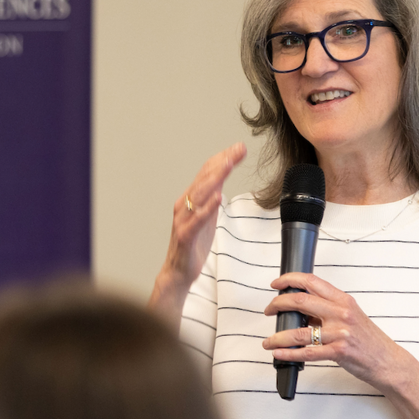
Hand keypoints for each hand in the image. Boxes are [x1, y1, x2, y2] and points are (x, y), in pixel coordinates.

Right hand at [149, 142, 245, 329]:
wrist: (179, 271)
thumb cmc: (193, 243)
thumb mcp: (207, 216)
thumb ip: (212, 197)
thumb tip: (222, 179)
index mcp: (191, 198)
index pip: (207, 173)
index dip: (223, 159)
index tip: (239, 148)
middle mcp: (185, 204)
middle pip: (205, 178)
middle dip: (223, 162)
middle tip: (238, 149)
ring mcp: (184, 219)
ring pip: (199, 194)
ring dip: (215, 178)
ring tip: (228, 165)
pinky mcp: (185, 236)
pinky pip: (196, 220)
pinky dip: (207, 208)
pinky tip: (217, 197)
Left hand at [261, 272, 408, 390]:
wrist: (388, 362)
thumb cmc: (369, 339)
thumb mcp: (351, 316)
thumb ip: (327, 309)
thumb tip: (300, 308)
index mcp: (343, 300)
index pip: (312, 281)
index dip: (290, 279)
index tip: (276, 284)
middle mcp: (341, 313)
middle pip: (300, 301)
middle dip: (278, 304)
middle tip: (269, 310)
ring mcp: (340, 333)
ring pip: (299, 332)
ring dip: (278, 336)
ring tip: (269, 340)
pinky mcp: (338, 352)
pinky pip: (306, 353)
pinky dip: (288, 353)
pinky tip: (279, 353)